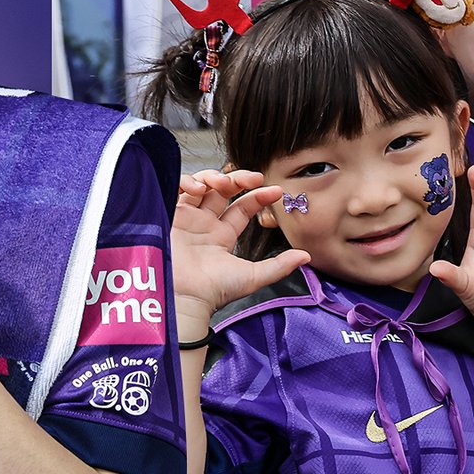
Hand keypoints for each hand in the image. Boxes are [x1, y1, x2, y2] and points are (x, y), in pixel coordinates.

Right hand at [171, 169, 309, 332]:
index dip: (258, 196)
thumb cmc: (214, 291)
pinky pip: (176, 189)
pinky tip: (199, 189)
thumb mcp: (252, 276)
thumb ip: (279, 265)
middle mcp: (203, 224)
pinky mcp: (167, 215)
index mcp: (222, 236)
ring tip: (223, 183)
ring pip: (200, 185)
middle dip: (237, 179)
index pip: (242, 207)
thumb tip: (307, 256)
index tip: (276, 191)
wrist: (183, 296)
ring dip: (213, 177)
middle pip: (221, 191)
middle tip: (252, 178)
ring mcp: (185, 219)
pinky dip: (187, 181)